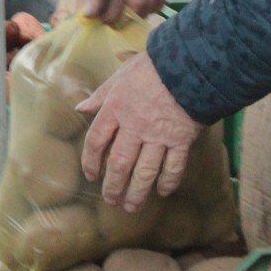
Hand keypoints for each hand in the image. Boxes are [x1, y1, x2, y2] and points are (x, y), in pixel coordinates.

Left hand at [77, 49, 202, 211]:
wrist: (190, 64)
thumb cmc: (153, 66)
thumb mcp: (121, 74)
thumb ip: (101, 95)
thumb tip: (80, 108)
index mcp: (115, 108)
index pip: (96, 141)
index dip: (91, 162)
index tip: (91, 176)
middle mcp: (134, 126)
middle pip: (119, 163)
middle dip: (113, 186)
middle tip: (111, 201)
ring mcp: (158, 135)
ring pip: (144, 171)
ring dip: (137, 192)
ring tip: (131, 207)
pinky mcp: (181, 139)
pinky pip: (173, 167)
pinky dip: (167, 181)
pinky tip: (162, 192)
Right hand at [79, 0, 172, 23]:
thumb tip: (87, 15)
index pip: (90, 21)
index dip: (99, 18)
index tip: (108, 6)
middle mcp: (109, 5)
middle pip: (116, 23)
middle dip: (123, 6)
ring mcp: (131, 5)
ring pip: (139, 15)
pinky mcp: (150, 2)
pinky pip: (156, 6)